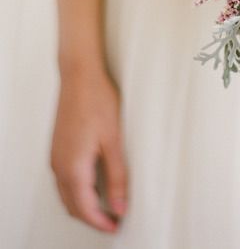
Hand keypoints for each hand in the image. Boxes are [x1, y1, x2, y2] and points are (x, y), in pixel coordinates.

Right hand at [50, 66, 127, 232]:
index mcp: (73, 167)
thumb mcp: (114, 140)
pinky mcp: (57, 149)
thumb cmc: (98, 101)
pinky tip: (93, 184)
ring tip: (106, 205)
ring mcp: (55, 157)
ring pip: (66, 195)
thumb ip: (117, 176)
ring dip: (83, 205)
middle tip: (113, 220)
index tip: (115, 227)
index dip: (100, 222)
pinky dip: (77, 191)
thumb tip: (119, 205)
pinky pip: (63, 181)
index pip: (84, 209)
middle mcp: (59, 166)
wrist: (79, 76)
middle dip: (91, 218)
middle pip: (72, 206)